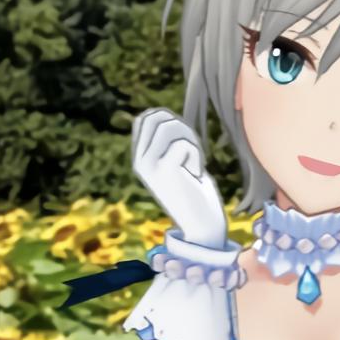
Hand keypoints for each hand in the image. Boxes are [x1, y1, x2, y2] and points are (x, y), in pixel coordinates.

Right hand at [130, 109, 230, 243]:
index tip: (183, 143)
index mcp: (139, 158)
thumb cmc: (194, 191)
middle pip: (157, 116)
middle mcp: (139, 161)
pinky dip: (197, 155)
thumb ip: (166, 140)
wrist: (201, 226)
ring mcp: (149, 165)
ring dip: (191, 140)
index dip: (169, 120)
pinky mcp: (164, 169)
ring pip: (170, 126)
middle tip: (190, 151)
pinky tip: (196, 174)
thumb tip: (160, 113)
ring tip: (194, 163)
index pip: (145, 118)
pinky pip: (183, 143)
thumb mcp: (175, 162)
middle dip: (181, 127)